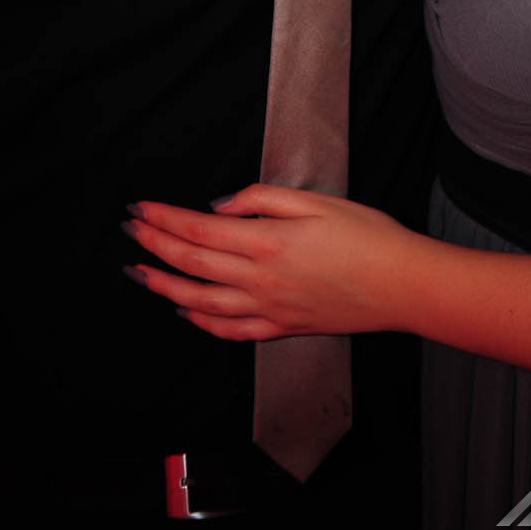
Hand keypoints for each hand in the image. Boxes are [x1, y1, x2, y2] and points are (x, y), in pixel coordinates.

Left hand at [122, 184, 416, 339]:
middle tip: (129, 231)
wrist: (401, 284)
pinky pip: (230, 330)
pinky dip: (201, 322)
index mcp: (267, 240)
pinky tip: (187, 311)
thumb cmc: (368, 237)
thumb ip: (263, 199)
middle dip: (154, 245)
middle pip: (192, 261)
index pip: (199, 228)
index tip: (141, 208)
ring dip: (164, 284)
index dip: (164, 218)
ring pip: (201, 300)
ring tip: (140, 273)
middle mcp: (260, 278)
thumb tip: (220, 204)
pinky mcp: (282, 327)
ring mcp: (269, 308)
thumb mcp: (317, 200)